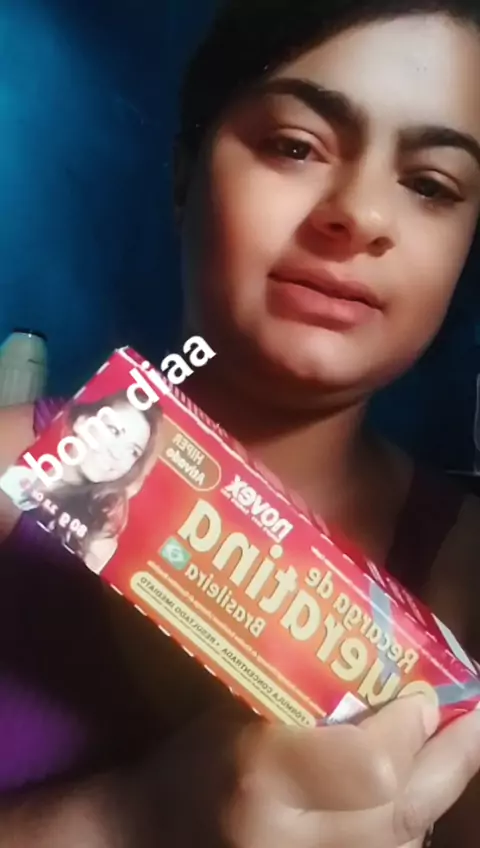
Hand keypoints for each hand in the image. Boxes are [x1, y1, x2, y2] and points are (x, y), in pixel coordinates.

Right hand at [142, 696, 479, 847]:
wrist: (151, 838)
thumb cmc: (191, 761)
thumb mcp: (237, 709)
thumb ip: (308, 699)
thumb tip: (387, 677)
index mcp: (259, 778)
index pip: (369, 768)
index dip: (409, 731)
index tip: (422, 696)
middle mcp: (290, 841)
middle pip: (401, 815)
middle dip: (451, 761)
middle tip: (475, 716)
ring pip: (403, 844)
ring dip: (438, 790)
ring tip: (458, 743)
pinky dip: (410, 822)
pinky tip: (419, 785)